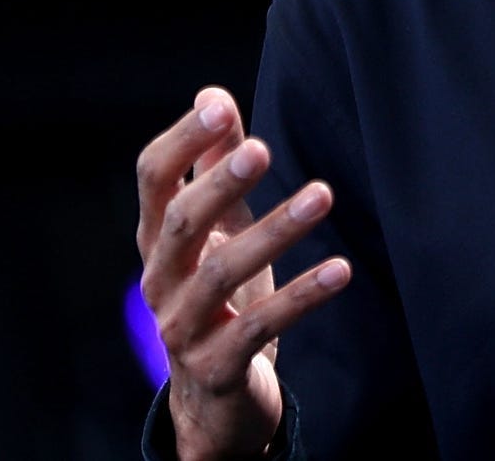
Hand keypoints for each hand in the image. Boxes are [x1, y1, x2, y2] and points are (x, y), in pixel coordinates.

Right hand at [135, 87, 349, 459]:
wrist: (210, 397)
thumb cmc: (215, 293)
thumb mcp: (216, 228)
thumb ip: (212, 164)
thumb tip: (213, 97)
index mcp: (157, 236)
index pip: (153, 178)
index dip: (182, 141)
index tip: (220, 107)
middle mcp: (160, 278)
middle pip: (181, 224)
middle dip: (220, 185)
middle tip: (263, 149)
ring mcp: (182, 326)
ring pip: (221, 274)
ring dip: (275, 232)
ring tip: (322, 195)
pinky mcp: (216, 366)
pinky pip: (259, 326)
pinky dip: (301, 296)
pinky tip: (341, 269)